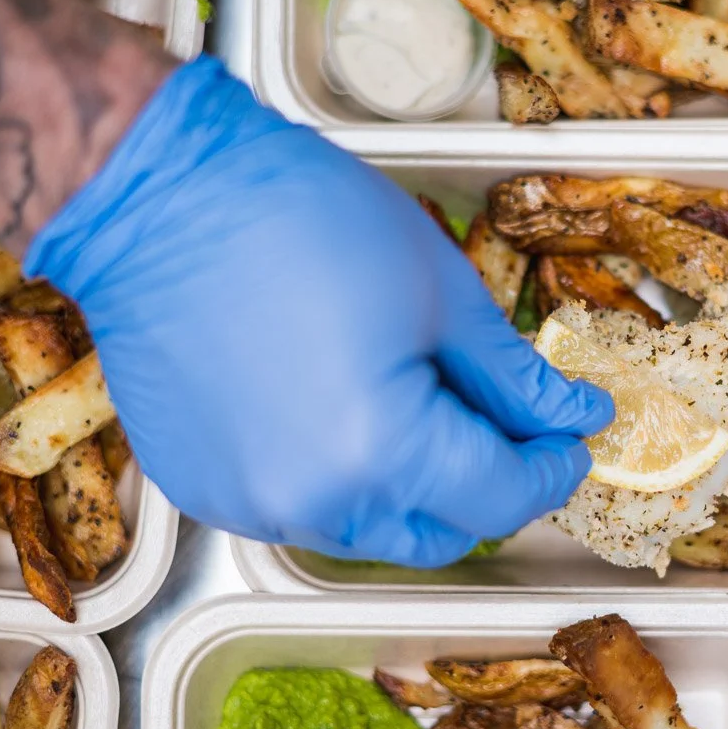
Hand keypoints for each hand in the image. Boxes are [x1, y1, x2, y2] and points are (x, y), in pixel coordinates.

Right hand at [24, 57, 611, 565]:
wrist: (154, 195)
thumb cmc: (297, 219)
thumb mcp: (439, 290)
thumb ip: (513, 376)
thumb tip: (572, 416)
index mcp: (382, 451)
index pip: (501, 495)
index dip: (550, 466)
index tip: (570, 434)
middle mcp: (313, 503)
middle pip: (440, 533)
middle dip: (488, 487)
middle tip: (507, 424)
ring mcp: (249, 505)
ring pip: (370, 531)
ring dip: (414, 490)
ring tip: (418, 406)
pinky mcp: (204, 490)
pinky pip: (301, 511)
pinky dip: (340, 480)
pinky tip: (340, 409)